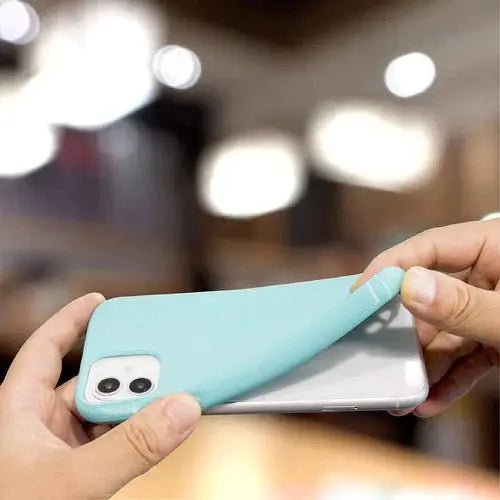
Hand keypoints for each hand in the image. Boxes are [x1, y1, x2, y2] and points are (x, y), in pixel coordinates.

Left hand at [0, 293, 199, 499]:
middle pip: (87, 381)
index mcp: (16, 410)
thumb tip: (182, 408)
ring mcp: (57, 453)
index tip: (101, 300)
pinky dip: (134, 437)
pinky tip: (155, 435)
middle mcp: (37, 426)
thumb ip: (129, 448)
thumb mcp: (70, 485)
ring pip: (104, 416)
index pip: (45, 349)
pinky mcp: (76, 477)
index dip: (71, 320)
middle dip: (124, 373)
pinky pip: (112, 444)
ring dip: (135, 410)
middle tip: (161, 365)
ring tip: (167, 403)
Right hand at [352, 220, 499, 417]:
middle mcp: (489, 275)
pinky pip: (467, 357)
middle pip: (430, 298)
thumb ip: (465, 304)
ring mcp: (492, 307)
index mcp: (495, 247)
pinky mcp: (498, 338)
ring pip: (445, 334)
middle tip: (375, 355)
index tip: (357, 294)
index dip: (389, 268)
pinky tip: (430, 401)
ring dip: (424, 367)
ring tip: (403, 394)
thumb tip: (408, 287)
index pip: (428, 248)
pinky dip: (450, 379)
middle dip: (405, 335)